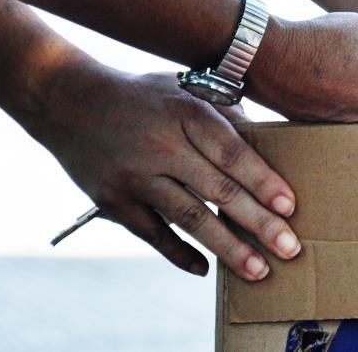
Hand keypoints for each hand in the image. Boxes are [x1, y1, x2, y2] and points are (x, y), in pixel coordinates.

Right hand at [29, 65, 298, 280]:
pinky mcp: (114, 201)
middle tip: (289, 247)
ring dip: (228, 248)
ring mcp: (136, 177)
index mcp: (185, 114)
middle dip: (258, 223)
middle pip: (219, 191)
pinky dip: (179, 254)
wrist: (68, 102)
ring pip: (190, 219)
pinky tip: (205, 269)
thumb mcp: (183, 87)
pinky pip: (153, 235)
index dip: (263, 181)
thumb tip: (264, 141)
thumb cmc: (141, 96)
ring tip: (258, 269)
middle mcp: (162, 147)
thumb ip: (222, 113)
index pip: (232, 152)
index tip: (290, 206)